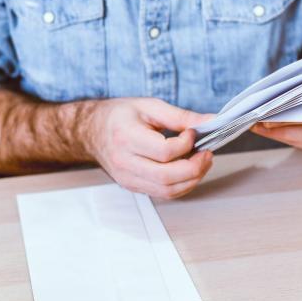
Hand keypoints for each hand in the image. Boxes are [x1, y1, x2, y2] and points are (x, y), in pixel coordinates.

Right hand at [85, 98, 214, 198]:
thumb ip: (181, 116)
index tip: (192, 133)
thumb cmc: (119, 116)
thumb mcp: (149, 106)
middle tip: (207, 153)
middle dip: (195, 168)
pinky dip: (182, 185)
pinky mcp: (133, 186)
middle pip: (167, 177)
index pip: (164, 152)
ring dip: (192, 179)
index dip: (186, 144)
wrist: (91, 131)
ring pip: (167, 191)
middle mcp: (125, 163)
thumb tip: (210, 121)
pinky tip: (188, 170)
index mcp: (126, 137)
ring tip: (201, 162)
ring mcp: (128, 178)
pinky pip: (163, 193)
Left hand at [249, 109, 301, 151]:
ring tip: (256, 126)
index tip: (267, 118)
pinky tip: (267, 128)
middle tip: (257, 124)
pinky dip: (283, 135)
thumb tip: (274, 88)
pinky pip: (300, 142)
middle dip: (278, 131)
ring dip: (277, 134)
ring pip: (301, 142)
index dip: (289, 123)